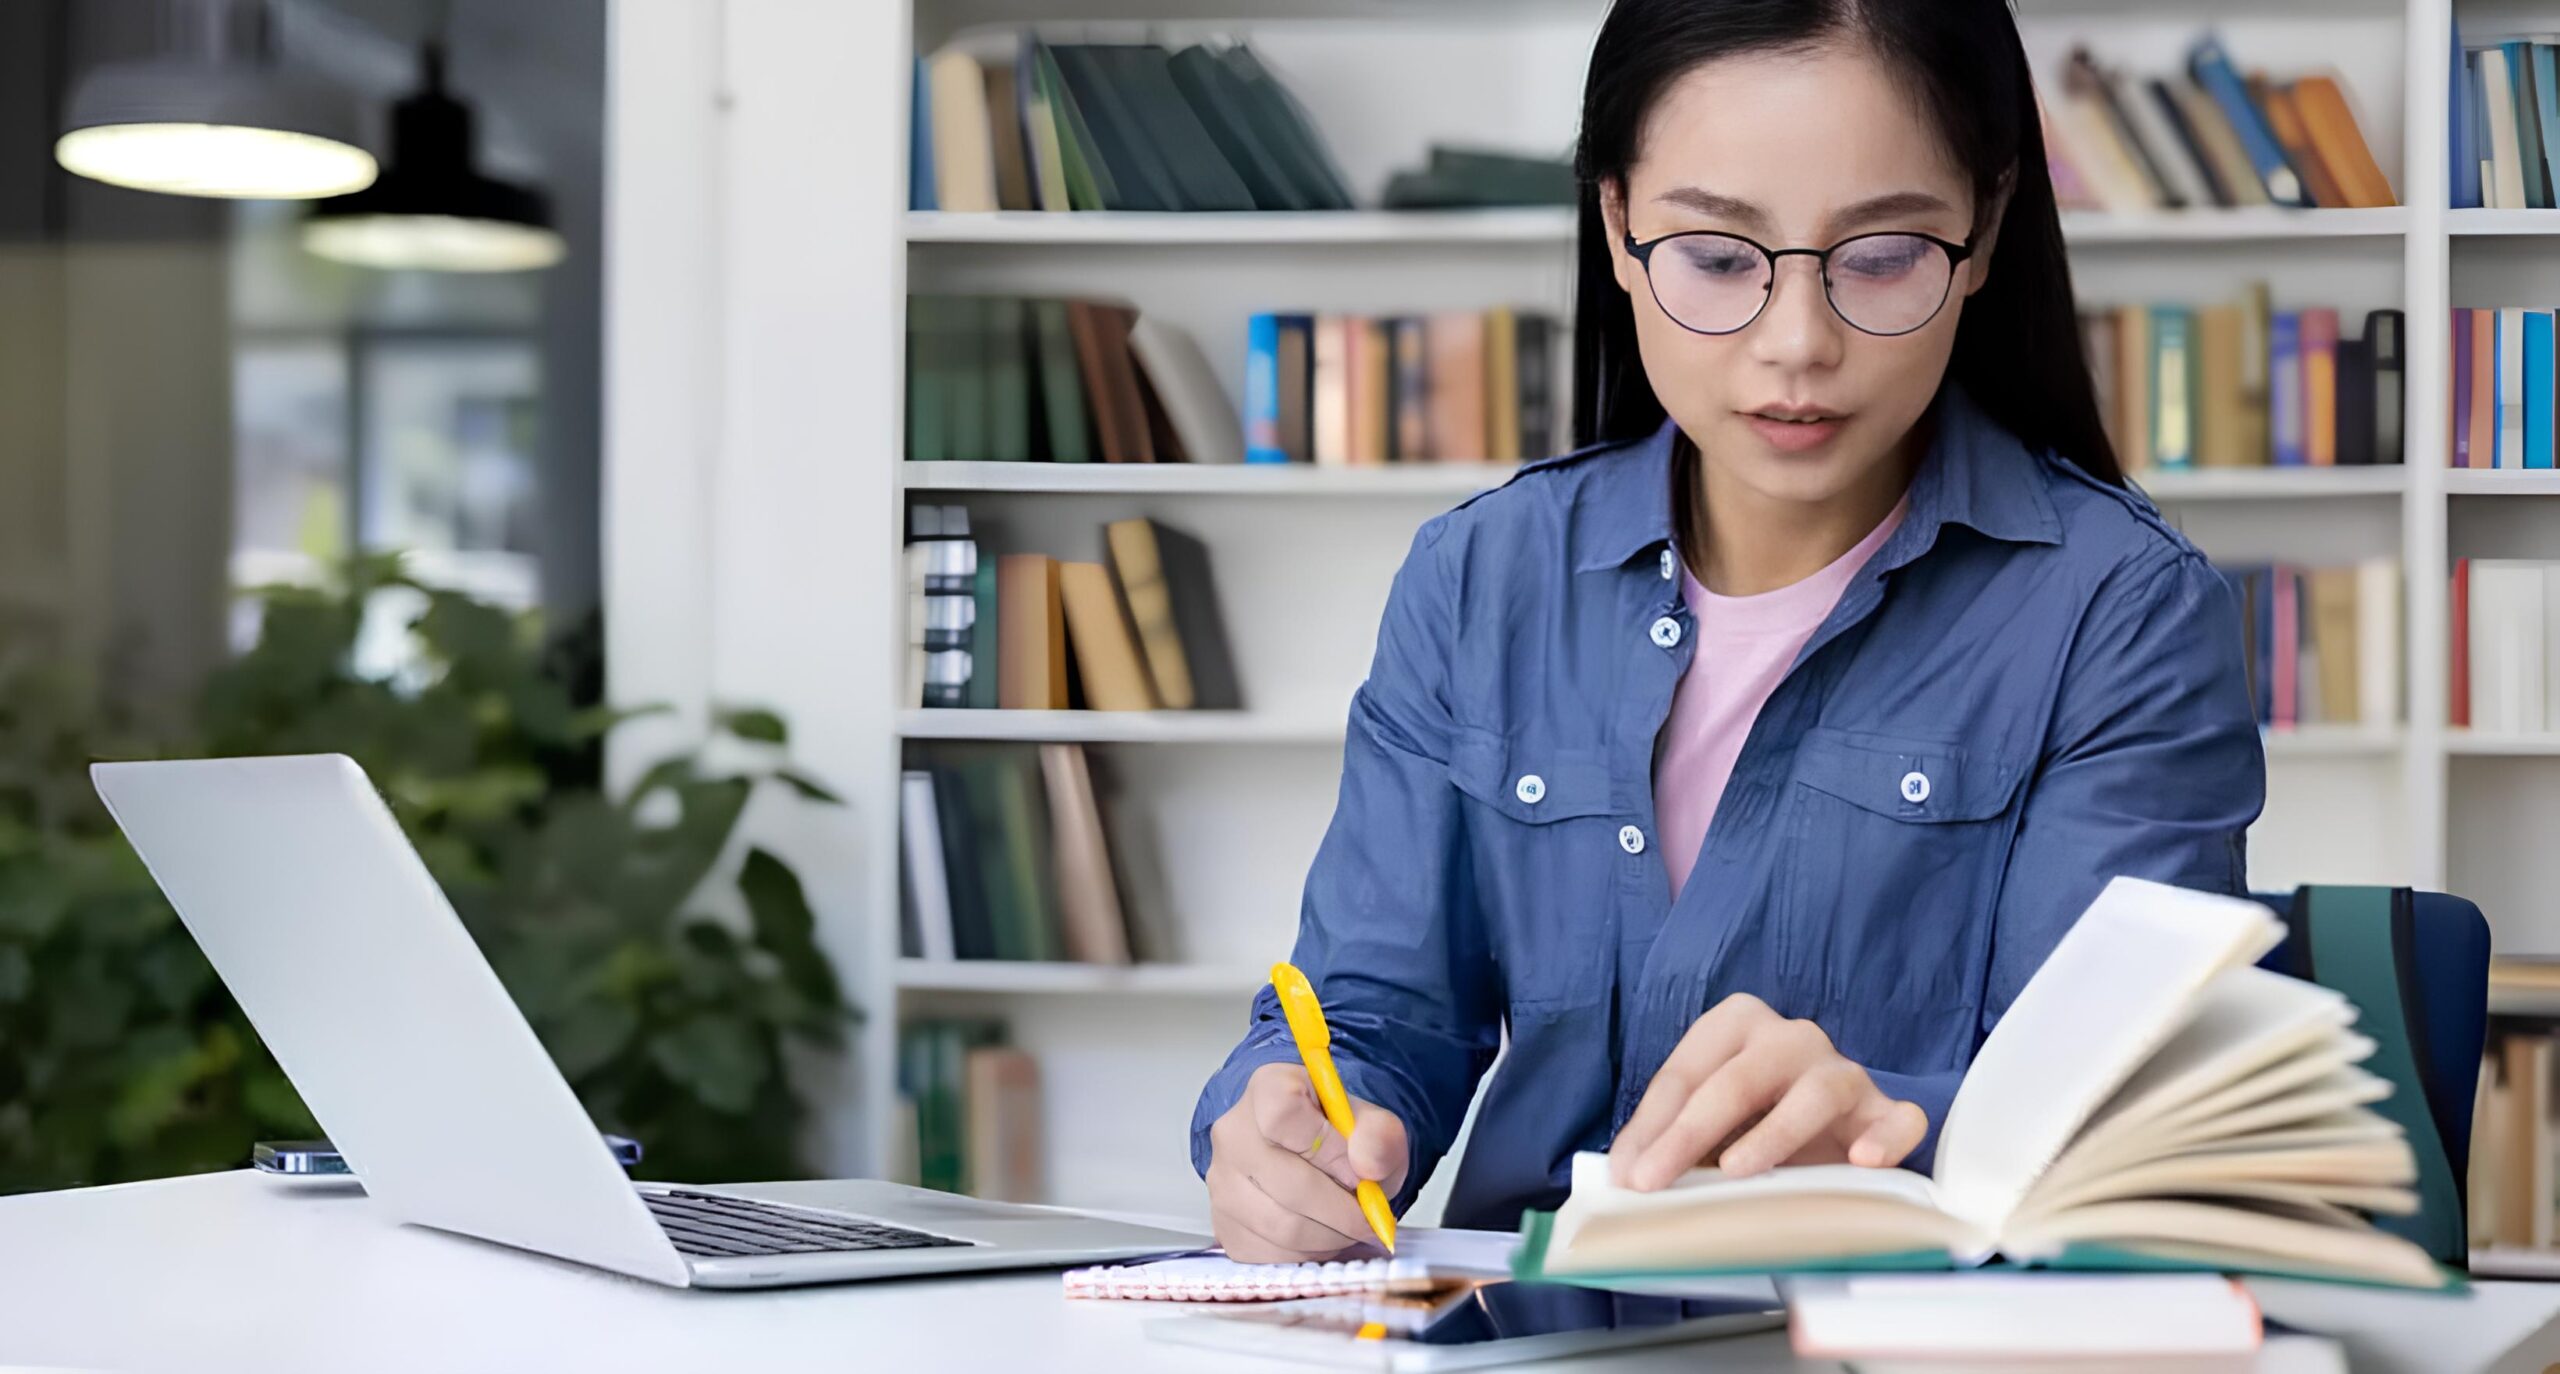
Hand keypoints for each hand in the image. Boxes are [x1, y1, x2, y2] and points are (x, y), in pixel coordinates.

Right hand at [1206, 1062, 1409, 1261]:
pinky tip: (1321, 1236)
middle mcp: (1233, 1132)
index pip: (1283, 1114)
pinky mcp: (1223, 1226)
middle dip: (1343, 1212)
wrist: (1319, 1161)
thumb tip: (1367, 1166)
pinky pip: (1269, 1255)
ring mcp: (1221, 1182)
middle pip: (1289, 1185)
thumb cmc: (1343, 1140)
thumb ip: (1380, 1137)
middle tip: (1370, 1217)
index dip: (1329, 1149)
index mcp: (1268, 1088)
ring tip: (1348, 1226)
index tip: (1359, 1170)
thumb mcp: (1375, 1127)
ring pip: (1282, 1228)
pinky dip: (1307, 1255)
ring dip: (1329, 1237)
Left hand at [1609, 993, 1927, 1191]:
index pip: (1685, 1075)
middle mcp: (1791, 1038)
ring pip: (1815, 1093)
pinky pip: (1898, 1118)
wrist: (1834, 1128)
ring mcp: (1843, 1072)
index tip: (1627, 1176)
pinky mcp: (1887, 1110)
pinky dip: (1884, 1137)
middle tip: (1655, 1182)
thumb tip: (1623, 1175)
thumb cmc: (1755, 1120)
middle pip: (1738, 1080)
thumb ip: (1668, 1137)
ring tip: (1740, 1170)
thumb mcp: (1708, 1122)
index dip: (1651, 1127)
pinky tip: (1863, 1160)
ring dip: (1774, 1134)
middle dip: (1689, 1134)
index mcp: (1736, 1024)